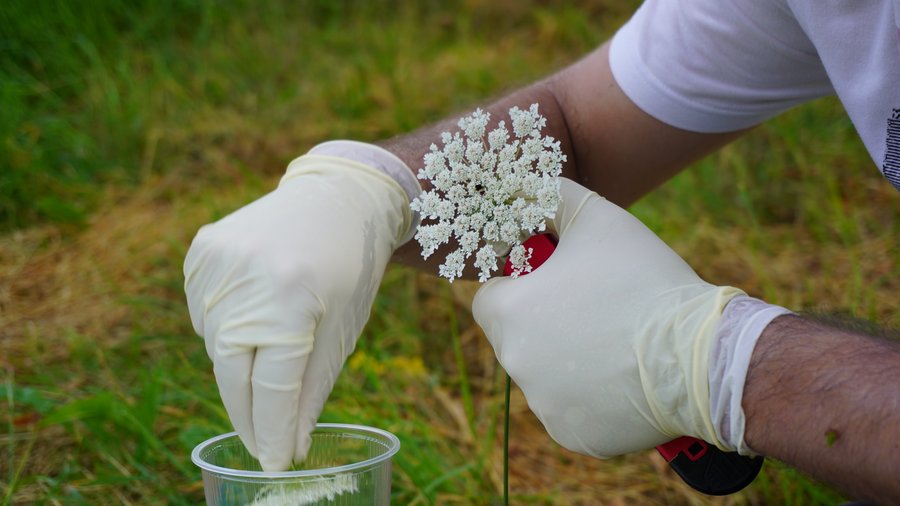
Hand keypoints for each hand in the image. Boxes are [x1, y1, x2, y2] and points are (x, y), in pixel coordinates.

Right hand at [184, 147, 413, 469]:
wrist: (337, 196)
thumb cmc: (350, 268)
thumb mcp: (342, 329)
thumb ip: (311, 390)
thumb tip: (287, 446)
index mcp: (293, 299)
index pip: (271, 387)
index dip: (270, 431)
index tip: (273, 463)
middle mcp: (248, 279)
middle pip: (231, 373)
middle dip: (247, 414)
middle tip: (263, 442)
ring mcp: (218, 261)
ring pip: (214, 345)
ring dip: (238, 364)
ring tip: (273, 341)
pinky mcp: (201, 249)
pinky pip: (202, 313)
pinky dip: (223, 327)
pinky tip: (253, 309)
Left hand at [472, 178, 742, 457]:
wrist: (702, 354)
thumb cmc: (644, 280)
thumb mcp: (596, 217)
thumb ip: (550, 197)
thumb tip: (526, 186)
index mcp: (509, 314)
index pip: (489, 297)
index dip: (519, 283)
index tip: (554, 279)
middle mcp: (515, 364)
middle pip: (515, 337)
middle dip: (543, 320)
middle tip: (592, 307)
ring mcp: (544, 405)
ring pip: (542, 374)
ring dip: (566, 359)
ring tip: (615, 341)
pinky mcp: (572, 435)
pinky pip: (569, 410)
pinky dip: (589, 397)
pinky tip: (623, 378)